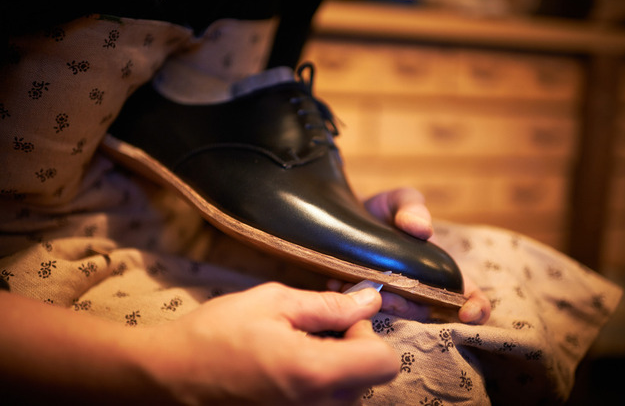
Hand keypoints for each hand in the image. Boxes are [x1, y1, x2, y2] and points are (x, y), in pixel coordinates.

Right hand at [140, 283, 398, 404]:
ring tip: (296, 336)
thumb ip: (329, 305)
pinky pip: (323, 398)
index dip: (367, 331)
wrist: (168, 377)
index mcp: (316, 374)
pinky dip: (316, 376)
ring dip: (334, 360)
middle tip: (314, 319)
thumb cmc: (216, 334)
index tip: (338, 316)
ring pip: (347, 388)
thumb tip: (371, 300)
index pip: (385, 361)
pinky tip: (286, 357)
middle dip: (350, 343)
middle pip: (367, 375)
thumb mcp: (273, 303)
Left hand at [333, 187, 490, 324]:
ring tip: (352, 282)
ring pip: (389, 315)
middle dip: (407, 305)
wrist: (339, 214)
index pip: (468, 298)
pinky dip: (348, 300)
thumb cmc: (381, 210)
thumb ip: (412, 207)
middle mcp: (416, 292)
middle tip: (389, 292)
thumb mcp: (399, 200)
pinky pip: (359, 313)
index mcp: (437, 271)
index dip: (476, 309)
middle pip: (423, 312)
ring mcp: (388, 300)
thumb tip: (421, 228)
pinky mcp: (360, 305)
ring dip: (373, 303)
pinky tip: (334, 282)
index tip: (467, 313)